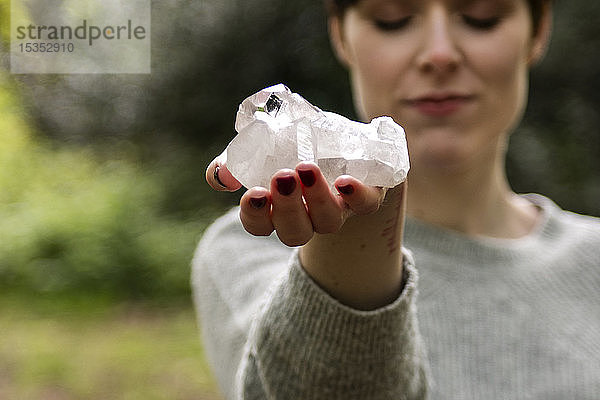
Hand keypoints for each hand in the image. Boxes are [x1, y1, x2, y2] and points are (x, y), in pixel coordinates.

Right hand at [206, 152, 386, 245]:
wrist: (342, 139)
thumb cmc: (294, 148)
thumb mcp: (259, 148)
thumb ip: (234, 162)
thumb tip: (221, 176)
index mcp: (277, 209)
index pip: (260, 226)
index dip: (256, 216)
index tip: (255, 193)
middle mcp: (308, 217)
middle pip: (295, 232)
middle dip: (287, 207)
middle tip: (282, 177)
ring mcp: (338, 209)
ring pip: (328, 222)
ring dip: (316, 199)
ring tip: (306, 169)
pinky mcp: (367, 194)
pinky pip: (366, 205)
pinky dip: (357, 196)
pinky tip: (344, 182)